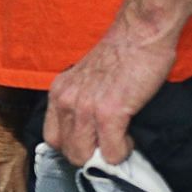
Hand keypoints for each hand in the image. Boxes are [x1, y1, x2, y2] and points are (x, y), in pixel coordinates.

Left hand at [44, 24, 175, 165]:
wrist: (138, 35)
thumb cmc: (119, 57)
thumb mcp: (85, 80)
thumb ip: (80, 103)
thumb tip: (87, 135)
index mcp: (58, 93)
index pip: (52, 138)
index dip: (74, 146)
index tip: (93, 143)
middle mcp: (65, 100)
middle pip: (68, 152)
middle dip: (91, 156)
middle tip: (110, 144)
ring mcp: (85, 107)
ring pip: (85, 157)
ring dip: (106, 156)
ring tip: (120, 139)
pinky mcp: (109, 112)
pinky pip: (111, 152)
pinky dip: (123, 152)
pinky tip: (130, 136)